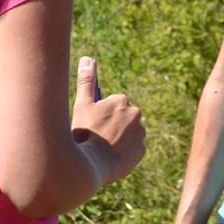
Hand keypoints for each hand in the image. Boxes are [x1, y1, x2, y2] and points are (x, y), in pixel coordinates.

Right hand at [71, 57, 145, 184]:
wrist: (90, 165)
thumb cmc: (84, 133)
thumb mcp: (82, 104)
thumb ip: (86, 80)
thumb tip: (88, 59)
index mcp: (122, 100)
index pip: (114, 105)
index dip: (102, 115)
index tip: (94, 124)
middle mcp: (135, 114)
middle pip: (124, 117)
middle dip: (114, 124)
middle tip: (99, 136)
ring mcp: (140, 133)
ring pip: (130, 133)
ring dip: (121, 138)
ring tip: (105, 147)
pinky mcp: (141, 151)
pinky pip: (134, 149)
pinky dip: (125, 152)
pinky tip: (112, 156)